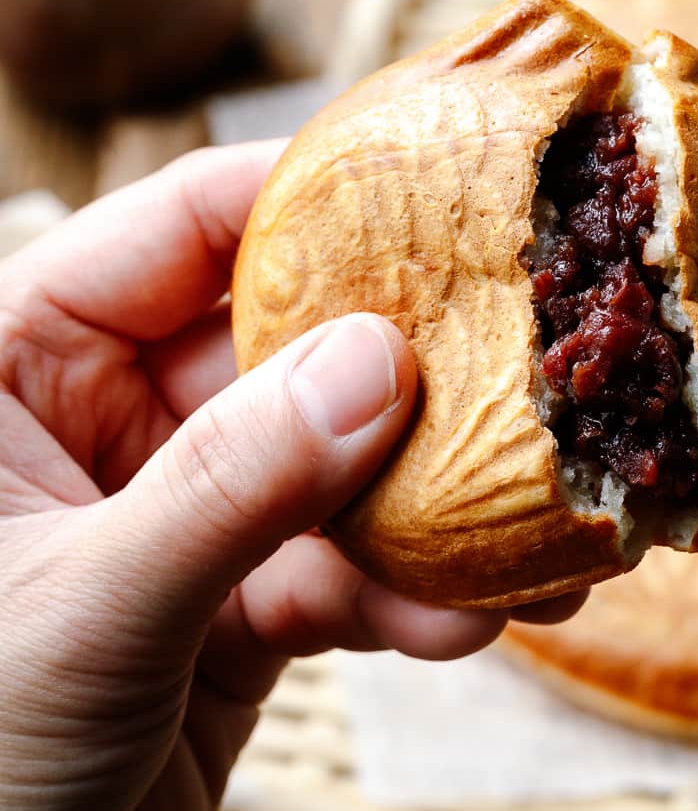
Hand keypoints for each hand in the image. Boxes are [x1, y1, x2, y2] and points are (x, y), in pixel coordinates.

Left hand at [0, 144, 582, 810]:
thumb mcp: (88, 607)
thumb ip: (233, 483)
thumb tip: (378, 361)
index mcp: (19, 363)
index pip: (176, 229)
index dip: (306, 198)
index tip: (442, 186)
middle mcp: (100, 421)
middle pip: (280, 342)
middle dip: (401, 368)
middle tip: (527, 362)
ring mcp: (174, 517)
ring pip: (325, 467)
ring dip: (424, 504)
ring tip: (533, 518)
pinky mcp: (227, 614)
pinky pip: (333, 574)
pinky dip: (400, 600)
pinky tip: (472, 624)